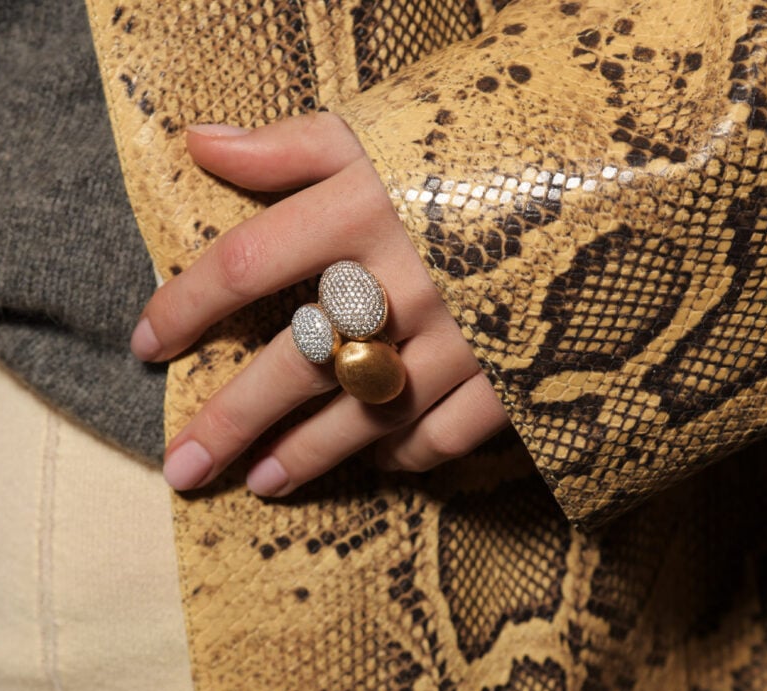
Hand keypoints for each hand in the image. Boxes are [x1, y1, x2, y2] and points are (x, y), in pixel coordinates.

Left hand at [130, 113, 509, 495]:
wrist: (619, 173)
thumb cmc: (486, 149)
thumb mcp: (388, 130)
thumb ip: (292, 144)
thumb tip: (200, 144)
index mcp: (364, 206)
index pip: (245, 264)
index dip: (185, 309)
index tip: (147, 346)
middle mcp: (406, 279)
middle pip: (292, 365)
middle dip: (228, 423)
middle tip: (183, 470)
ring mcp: (464, 336)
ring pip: (363, 418)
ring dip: (305, 458)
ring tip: (263, 484)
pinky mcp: (515, 377)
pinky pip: (443, 438)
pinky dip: (403, 457)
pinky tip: (376, 462)